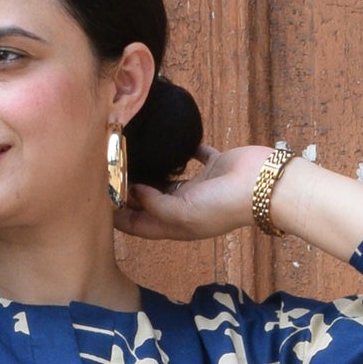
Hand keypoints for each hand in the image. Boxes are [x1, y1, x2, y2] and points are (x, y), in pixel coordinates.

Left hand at [114, 142, 267, 243]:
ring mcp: (200, 186)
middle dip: (130, 193)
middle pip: (151, 202)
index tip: (98, 204)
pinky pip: (194, 155)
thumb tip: (135, 191)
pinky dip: (182, 149)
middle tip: (108, 174)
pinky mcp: (213, 165)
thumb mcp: (183, 212)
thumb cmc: (224, 205)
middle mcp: (186, 207)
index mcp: (177, 225)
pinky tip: (167, 138)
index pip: (140, 225)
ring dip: (152, 171)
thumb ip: (155, 205)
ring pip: (168, 179)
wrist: (264, 186)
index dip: (119, 217)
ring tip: (130, 156)